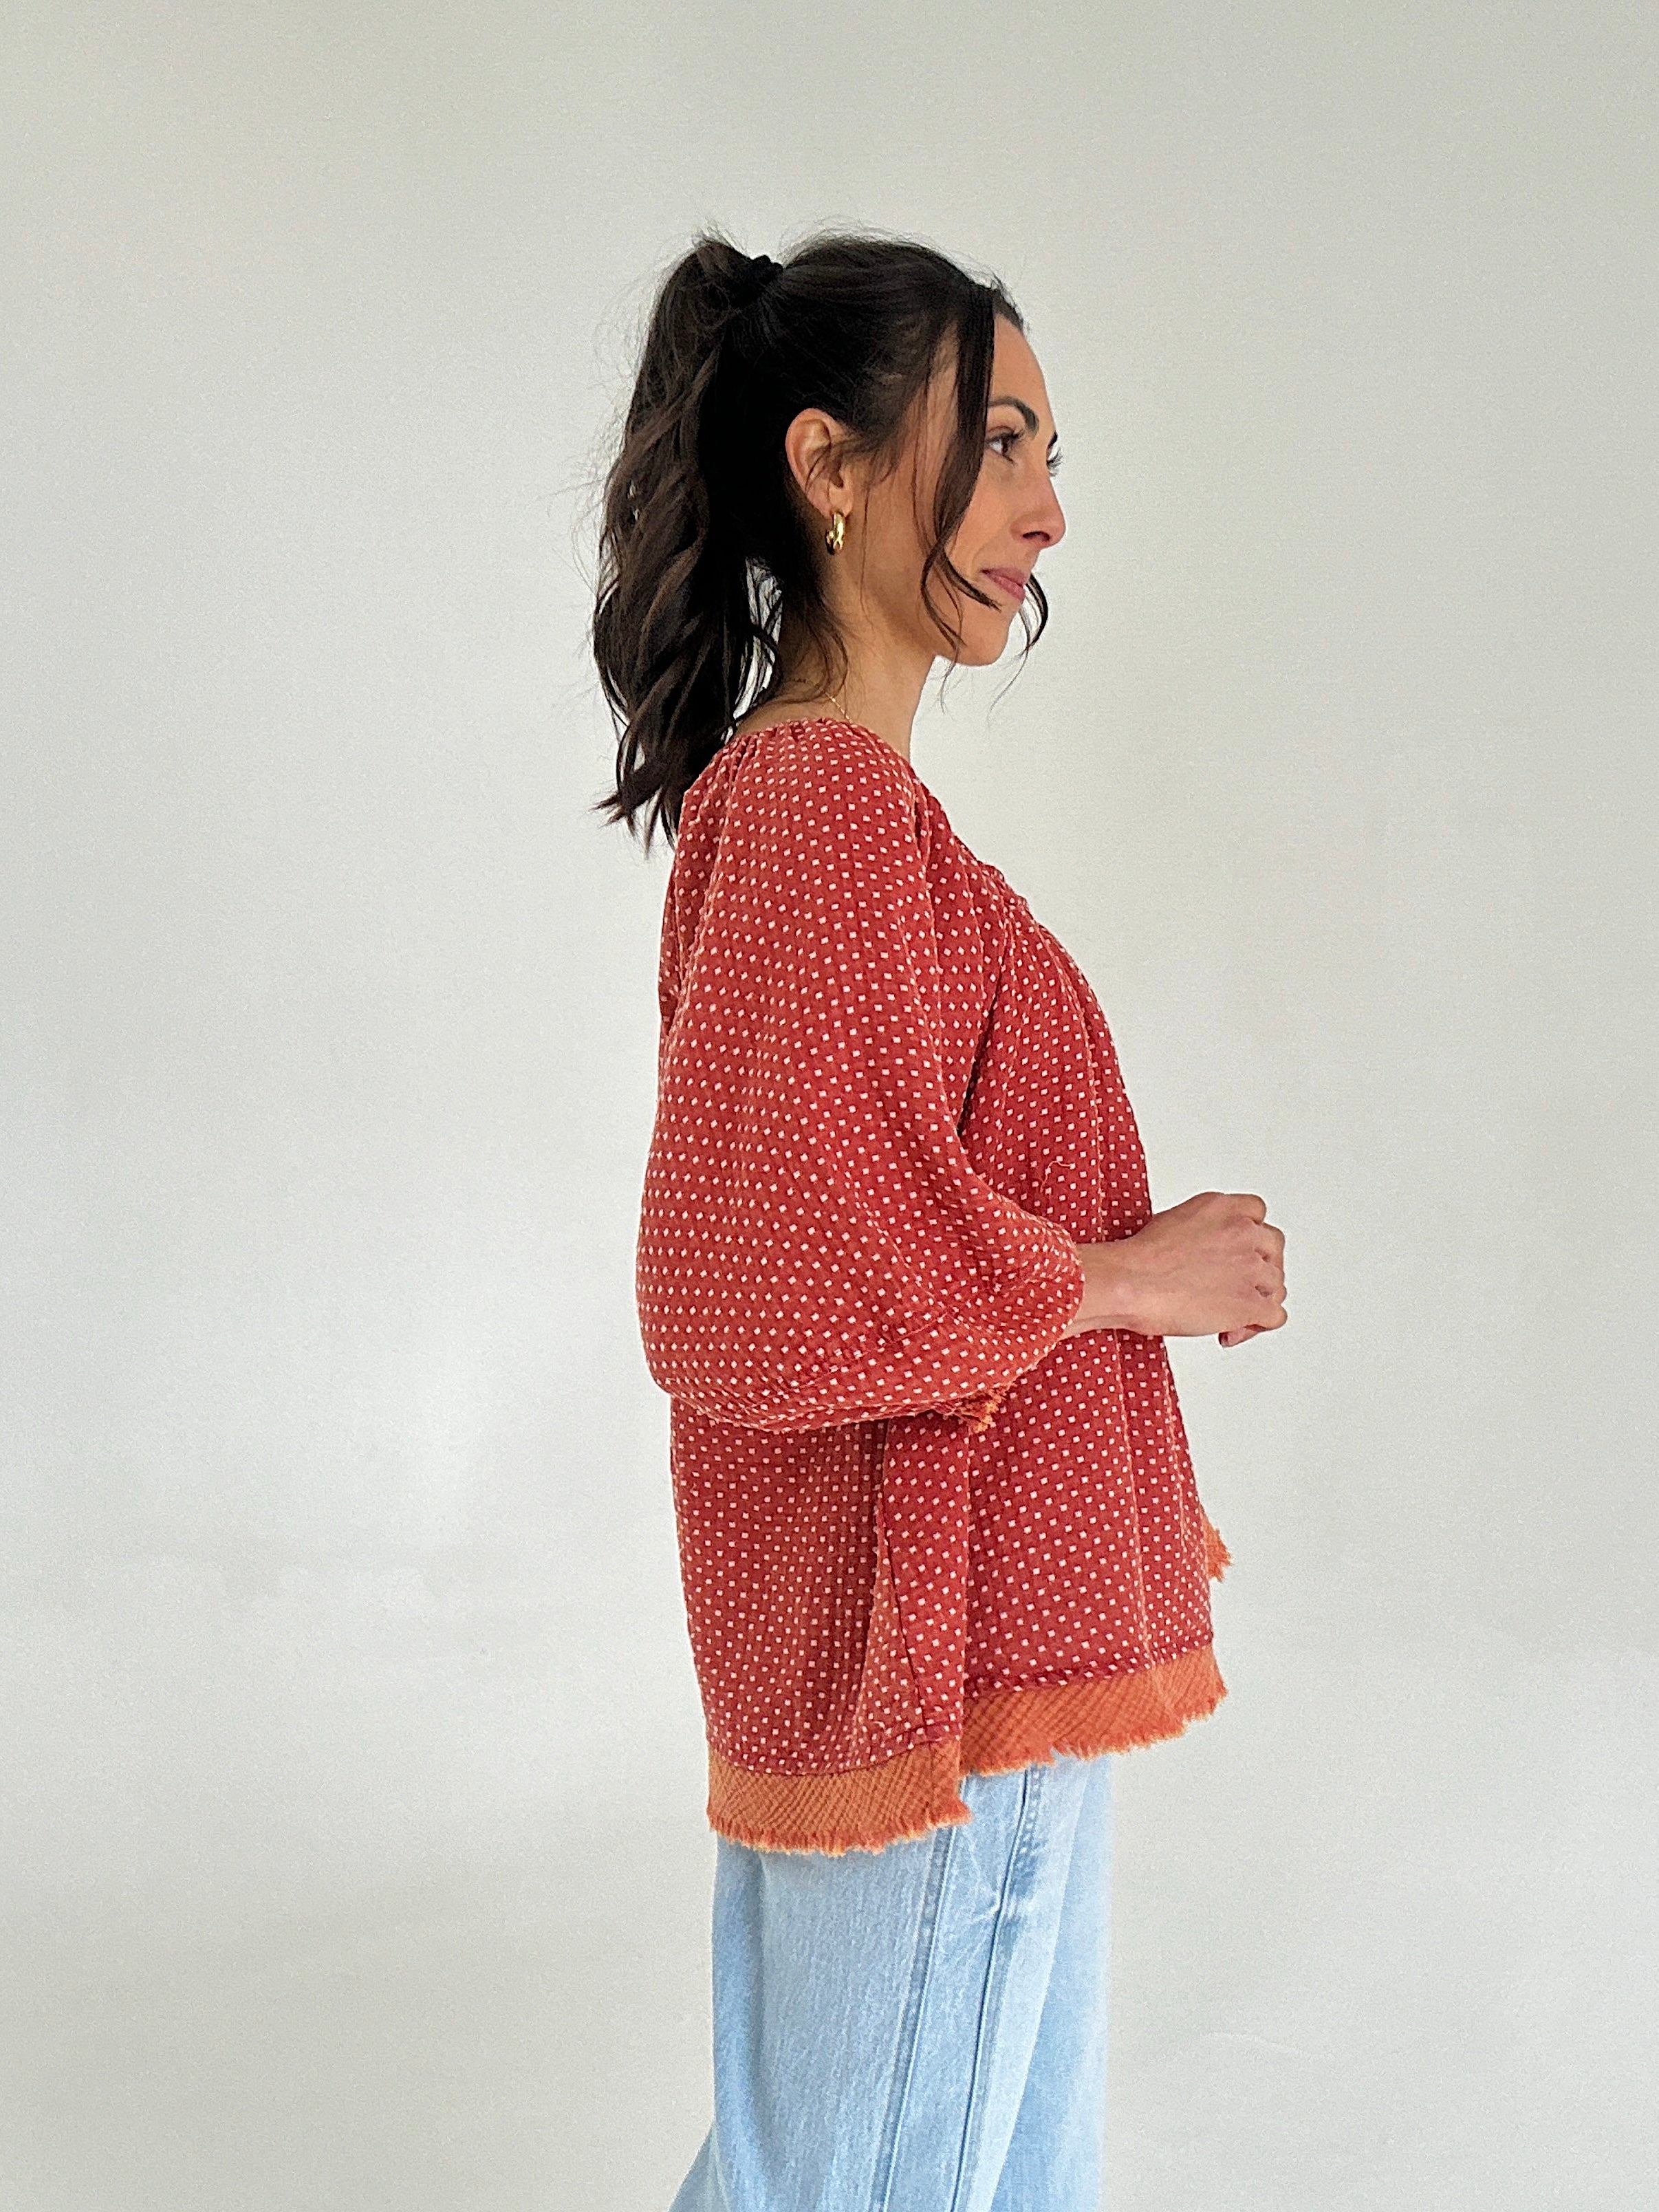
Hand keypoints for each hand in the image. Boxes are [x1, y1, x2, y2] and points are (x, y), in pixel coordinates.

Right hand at [1062, 1192, 1285, 1345]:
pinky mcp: (1249, 1303)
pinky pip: (1275, 1317)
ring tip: (1229, 1314)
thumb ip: (1204, 1229)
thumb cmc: (1139, 1259)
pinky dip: (1257, 1327)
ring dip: (1257, 1301)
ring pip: (1276, 1285)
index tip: (1239, 1252)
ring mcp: (1250, 1268)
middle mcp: (1243, 1233)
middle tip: (1240, 1285)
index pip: (1258, 1214)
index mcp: (1224, 1208)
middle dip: (1259, 1269)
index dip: (1250, 1237)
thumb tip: (1208, 1250)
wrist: (1129, 1282)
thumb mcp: (1175, 1221)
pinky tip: (1231, 1331)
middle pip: (1273, 1249)